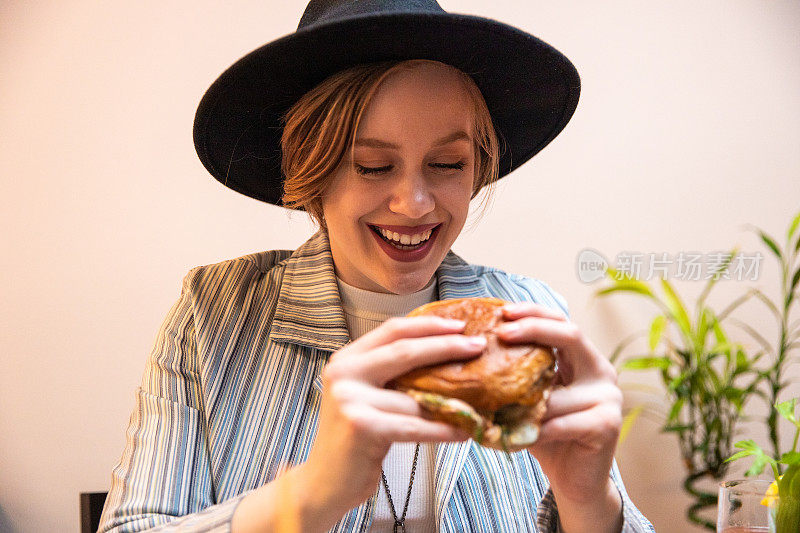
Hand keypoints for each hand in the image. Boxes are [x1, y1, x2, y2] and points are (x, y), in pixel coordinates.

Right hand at [302, 316, 483, 519]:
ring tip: (479, 399)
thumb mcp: (365, 395)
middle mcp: (344, 374)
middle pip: (405, 351)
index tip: (459, 325)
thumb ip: (389, 374)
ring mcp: (350, 400)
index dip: (428, 325)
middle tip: (478, 346)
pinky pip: (414, 425)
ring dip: (452, 398)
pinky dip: (442, 429)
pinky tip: (463, 430)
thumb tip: (441, 355)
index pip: (392, 330)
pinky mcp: (362, 427)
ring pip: (414, 395)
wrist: (325, 480)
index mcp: (346, 359)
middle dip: (446, 346)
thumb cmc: (354, 438)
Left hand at [495, 302, 622, 530]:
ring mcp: (609, 397)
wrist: (574, 480)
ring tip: (492, 401)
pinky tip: (514, 434)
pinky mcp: (608, 424)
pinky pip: (562, 422)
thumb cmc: (546, 433)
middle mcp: (601, 371)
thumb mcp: (529, 397)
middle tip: (501, 332)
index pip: (561, 321)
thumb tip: (470, 348)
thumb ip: (516, 374)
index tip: (503, 312)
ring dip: (523, 398)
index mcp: (584, 358)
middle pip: (570, 335)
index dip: (533, 312)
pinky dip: (536, 428)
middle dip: (533, 328)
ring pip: (558, 388)